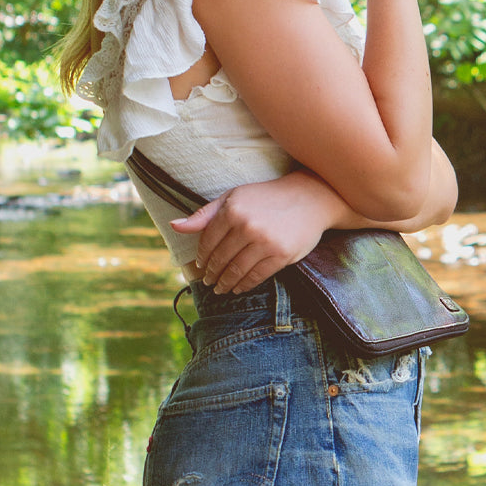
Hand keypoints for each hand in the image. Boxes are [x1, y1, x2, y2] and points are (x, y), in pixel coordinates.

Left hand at [169, 173, 338, 292]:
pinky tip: (238, 287)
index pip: (208, 241)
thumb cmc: (267, 197)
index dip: (202, 256)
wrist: (310, 198)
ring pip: (237, 270)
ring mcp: (265, 242)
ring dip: (225, 283)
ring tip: (220, 288)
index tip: (200, 265)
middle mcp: (247, 226)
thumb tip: (175, 226)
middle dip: (212, 273)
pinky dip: (244, 285)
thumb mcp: (234, 197)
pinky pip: (257, 275)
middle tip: (208, 281)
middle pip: (221, 258)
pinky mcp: (281, 255)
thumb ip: (205, 214)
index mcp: (233, 210)